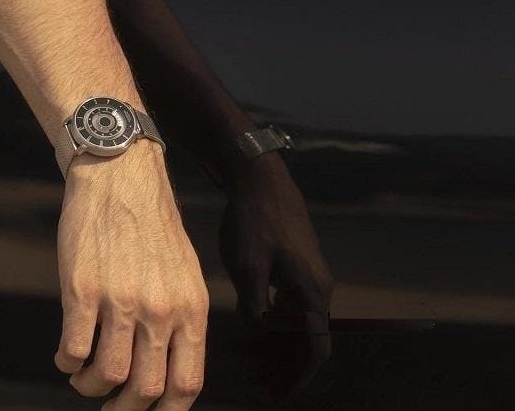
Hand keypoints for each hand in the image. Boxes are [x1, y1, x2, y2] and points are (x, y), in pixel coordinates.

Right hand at [55, 138, 209, 409]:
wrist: (120, 175)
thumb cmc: (151, 224)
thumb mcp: (184, 272)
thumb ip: (181, 319)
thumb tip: (170, 372)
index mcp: (190, 306)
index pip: (187, 384)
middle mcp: (160, 308)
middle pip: (145, 391)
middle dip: (123, 410)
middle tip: (109, 404)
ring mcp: (120, 300)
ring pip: (106, 377)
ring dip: (90, 386)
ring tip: (83, 374)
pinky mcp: (82, 289)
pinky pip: (72, 352)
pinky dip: (67, 362)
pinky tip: (66, 352)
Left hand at [218, 155, 333, 397]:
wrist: (259, 177)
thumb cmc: (253, 221)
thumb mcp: (247, 269)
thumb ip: (255, 308)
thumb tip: (257, 332)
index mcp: (311, 290)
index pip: (315, 348)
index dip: (297, 376)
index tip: (276, 394)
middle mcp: (319, 284)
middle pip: (310, 337)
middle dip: (288, 364)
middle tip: (263, 385)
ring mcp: (310, 270)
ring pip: (301, 319)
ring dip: (283, 343)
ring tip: (257, 361)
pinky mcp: (299, 259)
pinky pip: (295, 301)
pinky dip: (280, 320)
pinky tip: (257, 324)